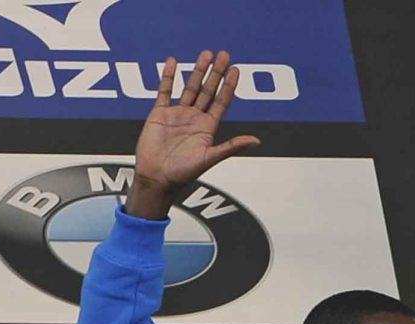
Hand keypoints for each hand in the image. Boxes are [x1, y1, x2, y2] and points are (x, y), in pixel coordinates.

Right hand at [126, 52, 260, 220]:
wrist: (157, 178)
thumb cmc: (184, 173)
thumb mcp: (209, 158)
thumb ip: (231, 146)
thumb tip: (256, 140)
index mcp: (208, 128)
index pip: (222, 102)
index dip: (229, 86)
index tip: (236, 70)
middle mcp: (194, 118)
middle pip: (208, 90)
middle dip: (216, 73)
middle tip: (225, 54)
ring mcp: (177, 114)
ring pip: (189, 87)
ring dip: (197, 70)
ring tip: (206, 54)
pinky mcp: (160, 113)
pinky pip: (165, 90)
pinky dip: (169, 76)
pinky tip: (174, 61)